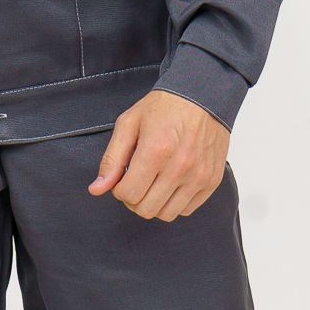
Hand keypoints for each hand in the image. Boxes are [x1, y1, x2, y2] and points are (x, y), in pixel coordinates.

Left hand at [88, 91, 229, 219]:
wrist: (204, 95)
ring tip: (153, 183)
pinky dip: (174, 203)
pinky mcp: (212, 181)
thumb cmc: (164, 108)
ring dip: (154, 203)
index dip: (119, 189)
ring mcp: (199, 176)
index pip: (128, 194)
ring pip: (166, 214)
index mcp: (156, 150)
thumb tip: (97, 189)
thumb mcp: (129, 124)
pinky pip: (187, 209)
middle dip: (134, 199)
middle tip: (136, 181)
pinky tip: (171, 184)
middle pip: (146, 209)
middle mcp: (180, 167)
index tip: (123, 177)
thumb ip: (112, 159)